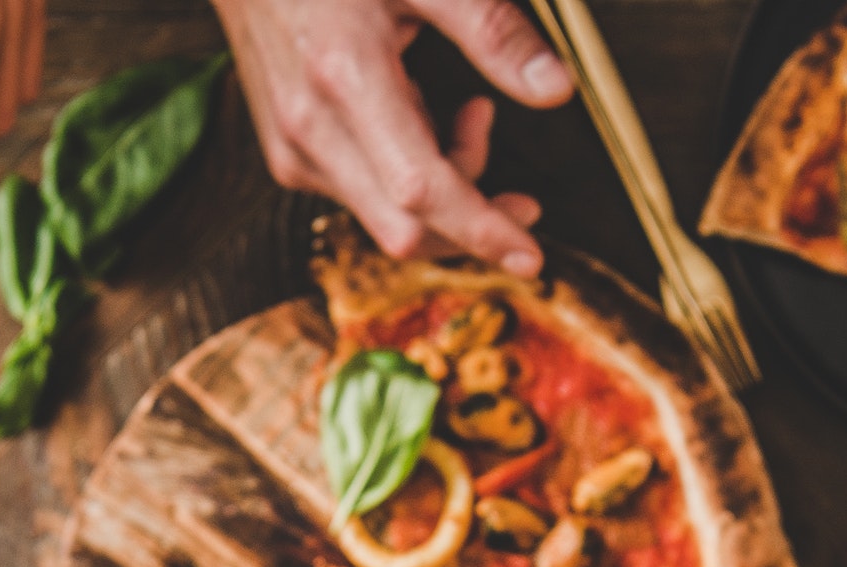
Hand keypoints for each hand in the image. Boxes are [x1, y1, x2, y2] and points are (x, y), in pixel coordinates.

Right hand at [213, 0, 570, 272]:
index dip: (480, 230)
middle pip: (405, 230)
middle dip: (471, 226)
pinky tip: (421, 119)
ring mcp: (295, 152)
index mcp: (345, 78)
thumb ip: (492, 31)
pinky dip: (410, 179)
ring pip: (389, 220)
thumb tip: (555, 89)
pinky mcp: (291, 159)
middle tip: (523, 202)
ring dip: (444, 190)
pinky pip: (367, 198)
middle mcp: (312, 130)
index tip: (529, 255)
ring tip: (470, 115)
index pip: (421, 190)